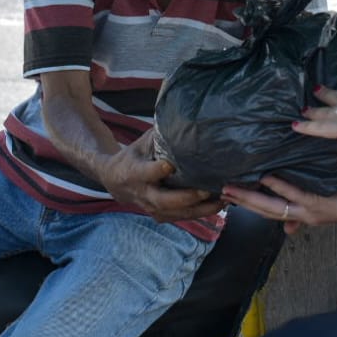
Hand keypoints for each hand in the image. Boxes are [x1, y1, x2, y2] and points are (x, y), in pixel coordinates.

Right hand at [100, 133, 221, 222]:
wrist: (115, 181)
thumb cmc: (134, 156)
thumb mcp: (141, 143)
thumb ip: (160, 136)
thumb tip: (185, 119)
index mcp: (135, 172)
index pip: (146, 173)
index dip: (157, 170)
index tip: (170, 165)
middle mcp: (143, 193)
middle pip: (163, 201)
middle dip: (186, 197)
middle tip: (205, 190)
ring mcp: (151, 207)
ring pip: (176, 213)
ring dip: (200, 209)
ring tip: (221, 200)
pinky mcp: (160, 215)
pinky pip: (181, 217)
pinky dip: (200, 213)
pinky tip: (217, 204)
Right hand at [222, 176, 336, 235]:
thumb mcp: (325, 210)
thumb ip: (304, 217)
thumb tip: (287, 228)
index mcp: (302, 217)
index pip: (270, 212)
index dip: (250, 205)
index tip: (231, 197)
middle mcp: (302, 216)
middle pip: (265, 211)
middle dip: (243, 202)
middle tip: (221, 192)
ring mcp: (308, 210)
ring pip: (273, 206)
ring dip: (251, 197)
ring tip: (233, 187)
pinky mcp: (318, 202)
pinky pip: (294, 194)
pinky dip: (278, 186)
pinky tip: (265, 176)